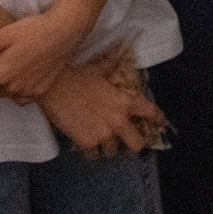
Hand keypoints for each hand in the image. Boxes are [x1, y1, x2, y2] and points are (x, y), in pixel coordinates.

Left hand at [0, 3, 83, 105]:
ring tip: (5, 64)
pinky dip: (15, 90)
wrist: (64, 33)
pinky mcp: (39, 93)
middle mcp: (11, 89)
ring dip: (0, 82)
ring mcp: (26, 93)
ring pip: (3, 92)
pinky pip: (19, 98)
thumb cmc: (33, 30)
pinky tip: (19, 75)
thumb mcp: (3, 36)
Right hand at [40, 64, 166, 158]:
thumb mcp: (99, 68)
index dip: (158, 119)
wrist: (53, 86)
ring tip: (103, 141)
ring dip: (109, 148)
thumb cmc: (77, 74)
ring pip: (113, 153)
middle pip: (137, 145)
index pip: (150, 113)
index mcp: (125, 102)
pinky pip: (94, 155)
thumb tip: (120, 57)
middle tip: (127, 141)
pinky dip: (92, 152)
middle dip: (133, 144)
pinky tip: (88, 144)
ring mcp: (103, 134)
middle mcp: (118, 121)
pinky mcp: (86, 143)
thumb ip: (113, 65)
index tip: (159, 123)